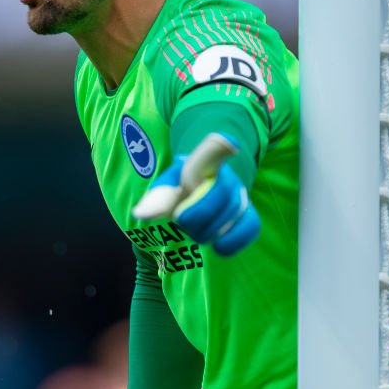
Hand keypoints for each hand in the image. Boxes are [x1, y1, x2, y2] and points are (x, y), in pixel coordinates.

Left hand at [133, 133, 260, 255]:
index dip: (222, 147)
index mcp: (206, 165)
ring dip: (207, 232)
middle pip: (220, 196)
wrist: (202, 195)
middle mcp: (229, 178)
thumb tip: (140, 214)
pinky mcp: (248, 217)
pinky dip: (232, 241)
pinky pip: (248, 228)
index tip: (229, 143)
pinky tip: (218, 245)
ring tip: (194, 231)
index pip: (215, 152)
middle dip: (196, 214)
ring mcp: (241, 197)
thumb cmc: (182, 190)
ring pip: (230, 217)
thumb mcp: (168, 187)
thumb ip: (157, 197)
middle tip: (181, 220)